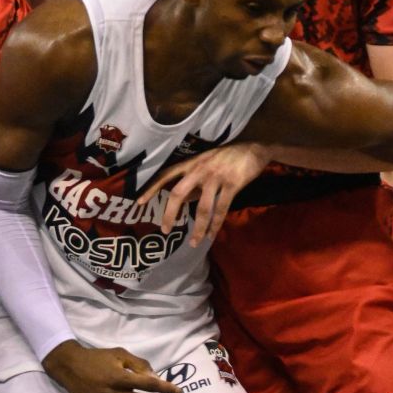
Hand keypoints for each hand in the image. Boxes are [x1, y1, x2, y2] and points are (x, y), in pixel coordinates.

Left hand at [142, 142, 269, 241]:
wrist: (253, 150)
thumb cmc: (226, 158)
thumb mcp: (205, 166)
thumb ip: (193, 183)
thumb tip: (181, 201)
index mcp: (191, 164)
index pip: (165, 175)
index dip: (152, 189)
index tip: (139, 203)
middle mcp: (199, 170)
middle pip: (178, 193)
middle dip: (170, 213)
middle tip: (165, 230)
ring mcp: (216, 177)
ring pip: (202, 207)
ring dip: (198, 228)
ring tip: (194, 242)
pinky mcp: (232, 184)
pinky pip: (221, 209)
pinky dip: (215, 225)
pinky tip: (212, 235)